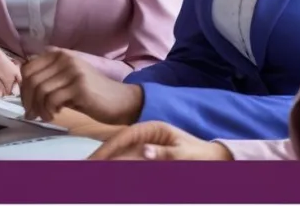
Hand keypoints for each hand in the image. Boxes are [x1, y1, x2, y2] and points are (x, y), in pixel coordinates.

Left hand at [19, 48, 142, 123]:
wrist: (121, 101)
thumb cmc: (90, 94)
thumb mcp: (65, 81)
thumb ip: (46, 79)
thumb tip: (21, 91)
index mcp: (58, 54)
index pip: (27, 68)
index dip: (23, 88)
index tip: (26, 103)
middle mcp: (64, 58)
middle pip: (31, 79)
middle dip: (27, 100)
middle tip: (32, 114)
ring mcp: (72, 71)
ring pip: (41, 90)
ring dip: (39, 108)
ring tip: (45, 117)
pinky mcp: (79, 86)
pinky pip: (52, 99)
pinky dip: (49, 110)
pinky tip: (55, 115)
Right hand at [89, 121, 233, 160]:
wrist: (214, 160)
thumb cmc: (200, 155)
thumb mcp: (184, 154)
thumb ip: (164, 153)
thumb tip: (143, 151)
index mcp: (152, 128)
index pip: (124, 136)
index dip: (108, 147)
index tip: (95, 159)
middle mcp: (145, 135)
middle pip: (118, 145)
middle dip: (102, 156)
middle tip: (85, 167)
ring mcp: (145, 145)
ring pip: (121, 154)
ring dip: (107, 162)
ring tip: (91, 170)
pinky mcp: (146, 156)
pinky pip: (129, 162)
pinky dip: (118, 167)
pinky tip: (108, 172)